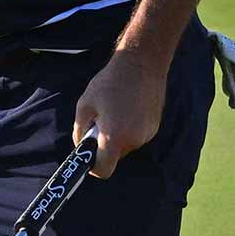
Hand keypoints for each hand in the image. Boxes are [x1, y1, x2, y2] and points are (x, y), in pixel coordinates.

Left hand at [73, 51, 165, 178]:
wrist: (141, 65)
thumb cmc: (109, 83)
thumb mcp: (85, 104)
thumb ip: (80, 130)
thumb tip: (81, 145)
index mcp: (115, 137)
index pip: (104, 169)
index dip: (94, 167)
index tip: (88, 156)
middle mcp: (134, 140)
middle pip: (114, 155)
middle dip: (104, 144)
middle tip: (98, 121)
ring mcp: (147, 134)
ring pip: (125, 145)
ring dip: (116, 135)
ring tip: (113, 110)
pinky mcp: (154, 127)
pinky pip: (136, 135)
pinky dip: (128, 128)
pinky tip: (125, 107)